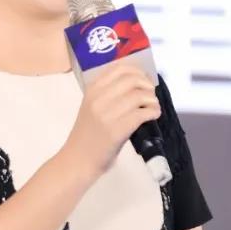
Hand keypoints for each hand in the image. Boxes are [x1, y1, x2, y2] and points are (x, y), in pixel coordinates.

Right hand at [59, 61, 160, 179]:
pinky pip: (143, 113)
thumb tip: (136, 83)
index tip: (144, 80)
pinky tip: (153, 116)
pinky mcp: (118, 130)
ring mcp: (108, 114)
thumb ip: (106, 94)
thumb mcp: (90, 108)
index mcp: (92, 90)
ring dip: (152, 100)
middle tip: (151, 95)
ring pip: (140, 95)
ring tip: (153, 107)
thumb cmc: (86, 135)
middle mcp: (98, 99)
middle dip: (147, 85)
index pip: (119, 69)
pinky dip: (153, 112)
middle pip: (132, 80)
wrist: (77, 160)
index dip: (138, 71)